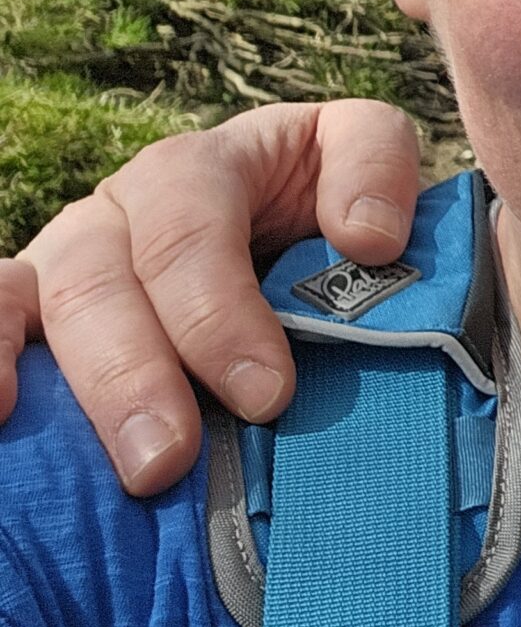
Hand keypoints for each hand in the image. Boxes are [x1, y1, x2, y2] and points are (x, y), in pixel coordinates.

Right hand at [0, 100, 421, 493]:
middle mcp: (126, 204)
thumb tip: (367, 238)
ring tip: (115, 468)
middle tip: (171, 458)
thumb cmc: (327, 204)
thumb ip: (377, 170)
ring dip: (83, 387)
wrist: (287, 226)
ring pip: (51, 304)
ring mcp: (72, 253)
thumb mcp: (362, 158)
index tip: (267, 395)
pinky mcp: (37, 304)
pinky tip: (4, 415)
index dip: (219, 308)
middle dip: (139, 372)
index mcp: (205, 165)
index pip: (192, 223)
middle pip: (108, 277)